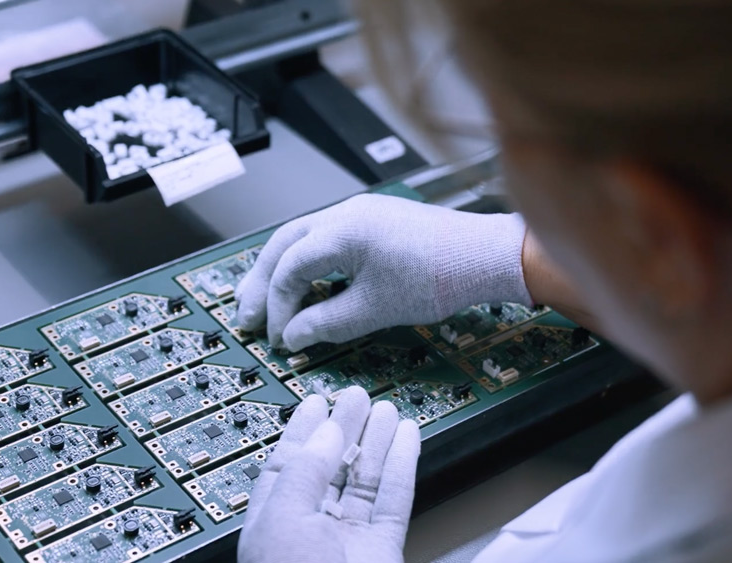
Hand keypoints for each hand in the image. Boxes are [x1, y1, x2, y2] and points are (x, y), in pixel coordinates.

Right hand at [235, 193, 530, 351]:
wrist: (485, 256)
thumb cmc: (438, 279)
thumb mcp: (375, 309)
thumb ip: (326, 323)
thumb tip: (294, 336)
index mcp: (341, 231)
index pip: (290, 268)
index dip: (278, 306)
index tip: (279, 337)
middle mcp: (344, 213)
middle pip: (284, 244)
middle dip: (262, 281)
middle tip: (246, 314)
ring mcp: (358, 212)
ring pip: (302, 237)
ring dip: (280, 268)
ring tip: (263, 298)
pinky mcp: (373, 219)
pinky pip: (325, 236)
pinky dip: (306, 261)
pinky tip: (304, 282)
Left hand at [238, 387, 420, 562]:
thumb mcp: (283, 519)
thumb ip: (303, 473)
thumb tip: (324, 433)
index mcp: (273, 521)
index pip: (289, 464)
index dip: (303, 431)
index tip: (317, 401)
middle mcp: (311, 528)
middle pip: (331, 467)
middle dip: (345, 428)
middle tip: (356, 397)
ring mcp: (349, 539)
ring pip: (365, 480)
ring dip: (377, 441)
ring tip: (385, 408)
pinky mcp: (383, 548)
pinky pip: (395, 499)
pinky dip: (402, 466)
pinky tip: (406, 438)